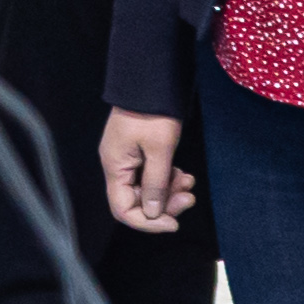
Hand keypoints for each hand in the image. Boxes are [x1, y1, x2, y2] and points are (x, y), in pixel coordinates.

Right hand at [99, 110, 194, 235]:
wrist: (151, 81)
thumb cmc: (152, 112)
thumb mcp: (159, 150)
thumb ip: (156, 184)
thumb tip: (154, 213)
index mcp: (115, 166)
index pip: (123, 209)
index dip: (148, 222)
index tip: (173, 223)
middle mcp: (117, 166)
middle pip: (136, 201)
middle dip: (164, 204)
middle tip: (188, 199)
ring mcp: (128, 159)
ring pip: (147, 190)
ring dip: (169, 191)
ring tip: (188, 182)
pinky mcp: (139, 152)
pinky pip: (151, 176)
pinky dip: (168, 179)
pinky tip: (183, 174)